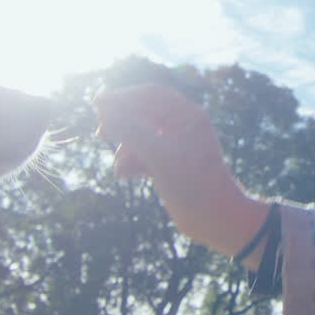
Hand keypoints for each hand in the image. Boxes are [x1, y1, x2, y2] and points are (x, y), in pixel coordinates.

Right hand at [93, 84, 266, 260]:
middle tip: (100, 131)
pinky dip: (132, 162)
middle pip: (144, 115)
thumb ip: (130, 130)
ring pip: (142, 138)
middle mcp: (183, 128)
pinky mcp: (171, 167)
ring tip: (118, 165)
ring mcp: (177, 148)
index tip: (98, 103)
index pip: (151, 95)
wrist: (217, 219)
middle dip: (122, 123)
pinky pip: (145, 156)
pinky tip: (123, 174)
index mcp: (187, 116)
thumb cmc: (192, 183)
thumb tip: (104, 110)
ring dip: (126, 148)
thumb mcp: (158, 154)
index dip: (123, 97)